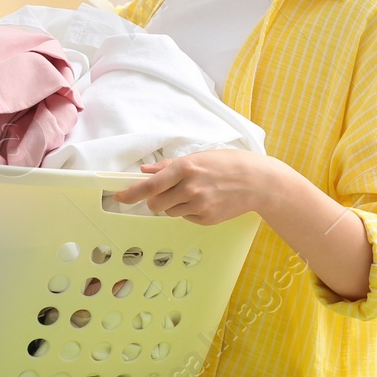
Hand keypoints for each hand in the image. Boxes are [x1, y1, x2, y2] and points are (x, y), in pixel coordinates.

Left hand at [112, 150, 271, 224]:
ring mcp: (198, 206)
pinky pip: (186, 217)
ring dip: (173, 204)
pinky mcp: (206, 219)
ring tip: (194, 192)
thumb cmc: (228, 164)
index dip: (131, 193)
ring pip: (169, 211)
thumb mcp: (199, 157)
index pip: (150, 185)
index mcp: (185, 168)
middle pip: (155, 203)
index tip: (119, 197)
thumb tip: (146, 170)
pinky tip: (205, 200)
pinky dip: (189, 210)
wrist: (257, 182)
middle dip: (156, 198)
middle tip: (169, 190)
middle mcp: (189, 188)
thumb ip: (169, 166)